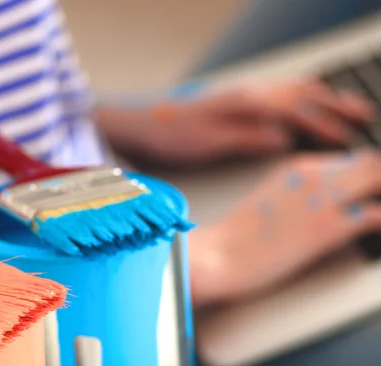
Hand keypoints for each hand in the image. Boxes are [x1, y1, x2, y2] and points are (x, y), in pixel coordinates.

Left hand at [95, 80, 374, 164]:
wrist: (138, 122)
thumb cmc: (169, 134)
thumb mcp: (208, 143)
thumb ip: (248, 138)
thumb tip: (284, 138)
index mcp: (247, 104)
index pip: (298, 112)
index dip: (326, 126)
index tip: (349, 140)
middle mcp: (249, 93)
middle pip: (303, 93)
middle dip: (336, 105)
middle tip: (364, 115)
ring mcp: (242, 93)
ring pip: (293, 89)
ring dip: (322, 98)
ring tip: (344, 107)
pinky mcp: (234, 99)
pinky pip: (278, 93)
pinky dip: (300, 98)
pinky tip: (300, 107)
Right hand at [189, 150, 380, 306]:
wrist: (218, 256)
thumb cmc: (236, 238)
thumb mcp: (269, 202)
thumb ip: (297, 195)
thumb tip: (314, 206)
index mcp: (299, 167)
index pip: (354, 160)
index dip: (371, 175)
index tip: (373, 190)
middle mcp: (315, 176)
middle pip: (373, 164)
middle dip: (380, 181)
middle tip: (378, 198)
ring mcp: (323, 200)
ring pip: (379, 179)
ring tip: (379, 217)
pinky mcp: (327, 228)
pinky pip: (377, 215)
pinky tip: (378, 232)